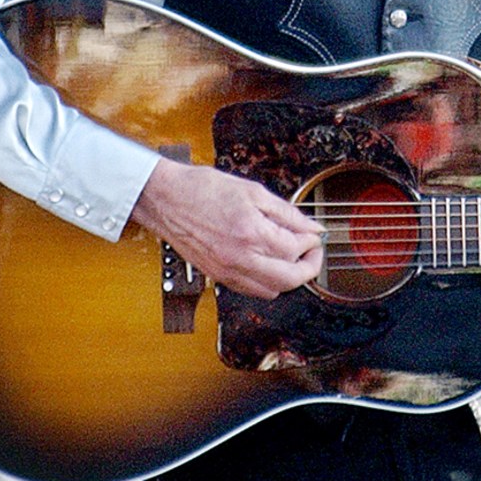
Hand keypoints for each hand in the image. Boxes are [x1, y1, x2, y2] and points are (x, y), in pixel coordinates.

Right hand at [130, 158, 324, 298]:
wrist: (166, 199)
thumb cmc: (203, 189)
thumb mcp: (252, 191)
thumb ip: (286, 212)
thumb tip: (311, 226)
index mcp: (250, 232)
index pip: (295, 248)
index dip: (311, 241)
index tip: (314, 233)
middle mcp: (240, 258)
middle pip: (290, 279)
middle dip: (309, 267)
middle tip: (312, 251)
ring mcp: (228, 271)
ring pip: (272, 291)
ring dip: (289, 277)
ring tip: (292, 257)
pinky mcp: (218, 277)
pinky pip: (252, 291)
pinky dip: (268, 282)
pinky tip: (269, 264)